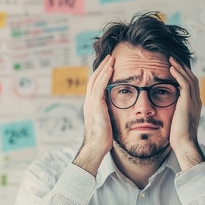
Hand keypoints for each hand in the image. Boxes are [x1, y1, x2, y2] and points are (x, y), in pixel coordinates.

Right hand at [73, 55, 114, 175]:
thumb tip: (115, 113)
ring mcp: (91, 102)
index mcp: (91, 105)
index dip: (101, 75)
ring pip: (96, 79)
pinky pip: (100, 86)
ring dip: (104, 68)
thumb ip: (108, 115)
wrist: (96, 147)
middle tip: (110, 58)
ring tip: (112, 59)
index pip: (95, 86)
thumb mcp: (106, 123)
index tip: (109, 67)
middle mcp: (89, 102)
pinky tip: (111, 68)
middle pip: (94, 79)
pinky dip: (105, 75)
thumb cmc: (102, 139)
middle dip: (102, 67)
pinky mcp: (95, 104)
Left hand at [168, 57, 204, 168]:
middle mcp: (196, 101)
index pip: (191, 85)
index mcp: (194, 105)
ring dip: (180, 68)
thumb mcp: (176, 121)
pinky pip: (184, 84)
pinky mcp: (188, 103)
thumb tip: (166, 109)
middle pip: (192, 79)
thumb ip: (174, 112)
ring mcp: (194, 101)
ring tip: (171, 60)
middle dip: (183, 68)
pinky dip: (178, 74)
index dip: (184, 75)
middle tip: (173, 59)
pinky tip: (171, 69)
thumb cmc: (178, 137)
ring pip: (189, 78)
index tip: (175, 68)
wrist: (184, 144)